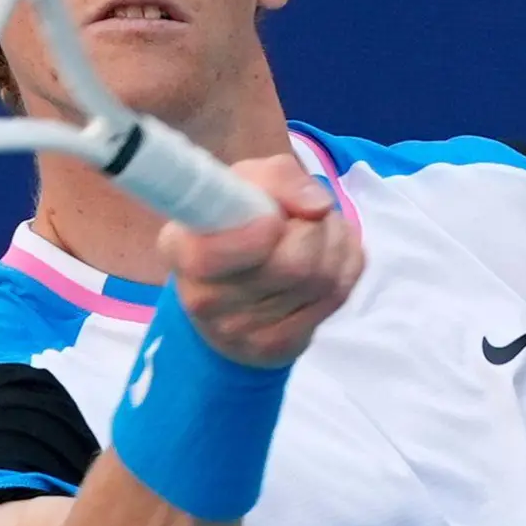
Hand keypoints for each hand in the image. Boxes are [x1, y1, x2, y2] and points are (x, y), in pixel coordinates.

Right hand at [157, 155, 363, 367]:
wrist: (236, 289)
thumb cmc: (237, 222)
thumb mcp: (246, 182)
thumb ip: (279, 178)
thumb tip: (318, 206)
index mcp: (181, 250)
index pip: (208, 257)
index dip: (253, 237)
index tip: (273, 219)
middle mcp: (203, 300)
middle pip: (292, 265)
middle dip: (313, 227)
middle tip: (305, 214)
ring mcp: (243, 333)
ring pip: (323, 279)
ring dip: (334, 241)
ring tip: (318, 228)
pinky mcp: (280, 347)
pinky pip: (338, 294)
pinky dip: (344, 264)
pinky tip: (327, 256)